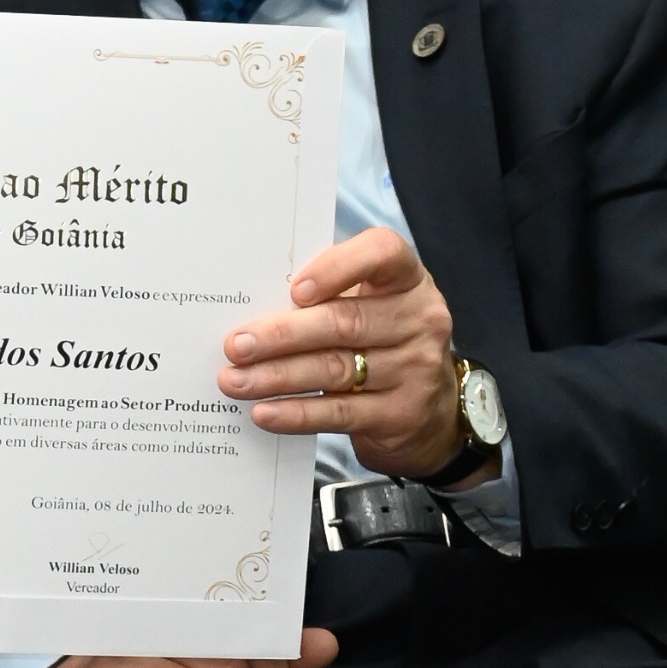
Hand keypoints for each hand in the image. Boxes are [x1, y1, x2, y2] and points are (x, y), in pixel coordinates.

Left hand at [220, 225, 461, 477]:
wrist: (432, 412)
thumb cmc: (381, 341)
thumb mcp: (370, 304)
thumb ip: (328, 294)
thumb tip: (253, 305)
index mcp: (407, 278)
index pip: (383, 253)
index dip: (337, 268)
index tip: (294, 290)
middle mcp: (419, 319)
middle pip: (344, 321)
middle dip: (282, 334)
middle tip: (236, 345)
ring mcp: (415, 369)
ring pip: (334, 369)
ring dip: (276, 376)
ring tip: (234, 381)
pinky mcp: (400, 415)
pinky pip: (338, 413)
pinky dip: (296, 413)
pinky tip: (264, 412)